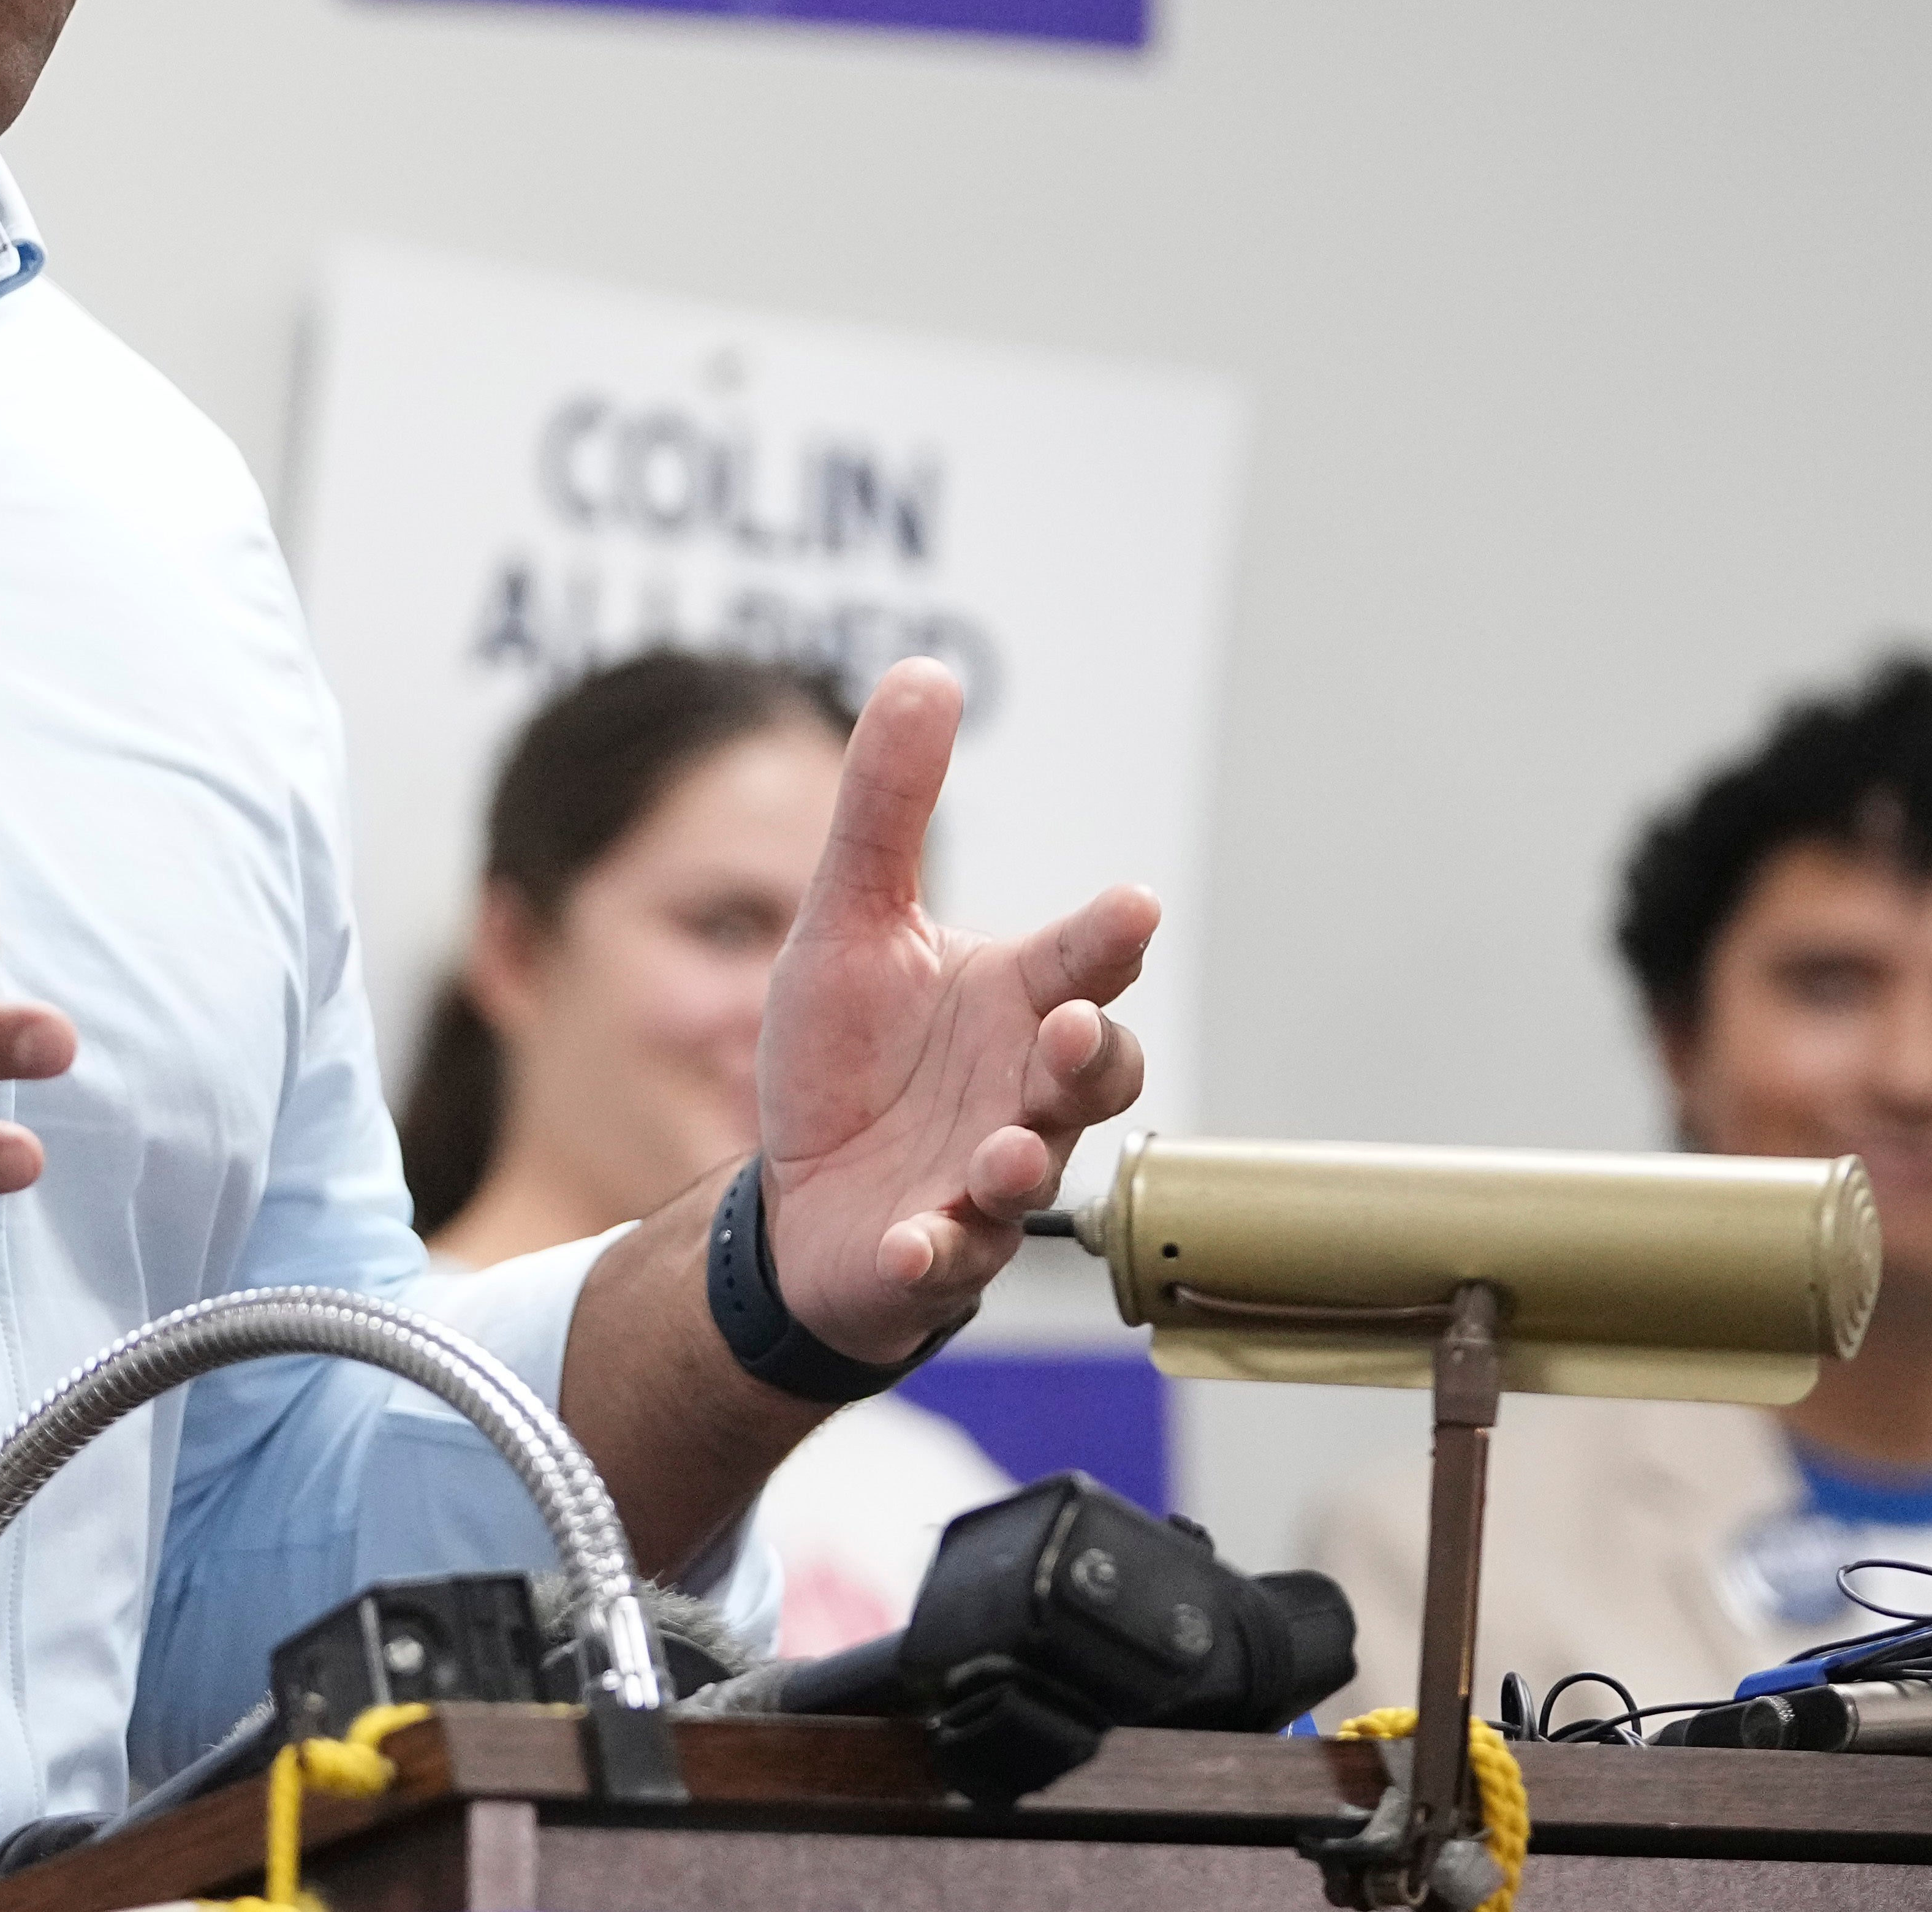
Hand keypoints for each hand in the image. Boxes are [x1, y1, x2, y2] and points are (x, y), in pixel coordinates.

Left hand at [753, 659, 1154, 1362]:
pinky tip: (911, 1243)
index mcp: (1012, 1001)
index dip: (1107, 938)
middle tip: (1066, 1029)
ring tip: (1002, 1154)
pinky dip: (935, 1252)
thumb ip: (888, 808)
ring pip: (1035, 1171)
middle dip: (1088, 1057)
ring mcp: (987, 1176)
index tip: (1131, 906)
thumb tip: (924, 673)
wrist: (800, 1192)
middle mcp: (1020, 1090)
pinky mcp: (936, 1249)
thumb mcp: (849, 918)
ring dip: (1023, 1162)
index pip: (1079, 962)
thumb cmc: (848, 1055)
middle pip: (1093, 1074)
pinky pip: (950, 1257)